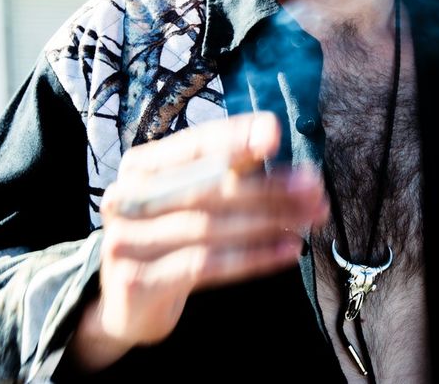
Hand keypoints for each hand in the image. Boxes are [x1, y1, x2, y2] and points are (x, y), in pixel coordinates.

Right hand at [67, 112, 328, 370]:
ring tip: (309, 218)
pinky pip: (206, 264)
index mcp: (140, 168)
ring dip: (268, 221)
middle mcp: (125, 199)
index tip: (275, 134)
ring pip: (211, 227)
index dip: (234, 137)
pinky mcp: (135, 282)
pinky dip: (253, 257)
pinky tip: (289, 250)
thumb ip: (227, 170)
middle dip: (267, 187)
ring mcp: (125, 242)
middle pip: (208, 188)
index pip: (193, 145)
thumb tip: (273, 136)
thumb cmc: (171, 240)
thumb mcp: (192, 199)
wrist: (128, 305)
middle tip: (313, 189)